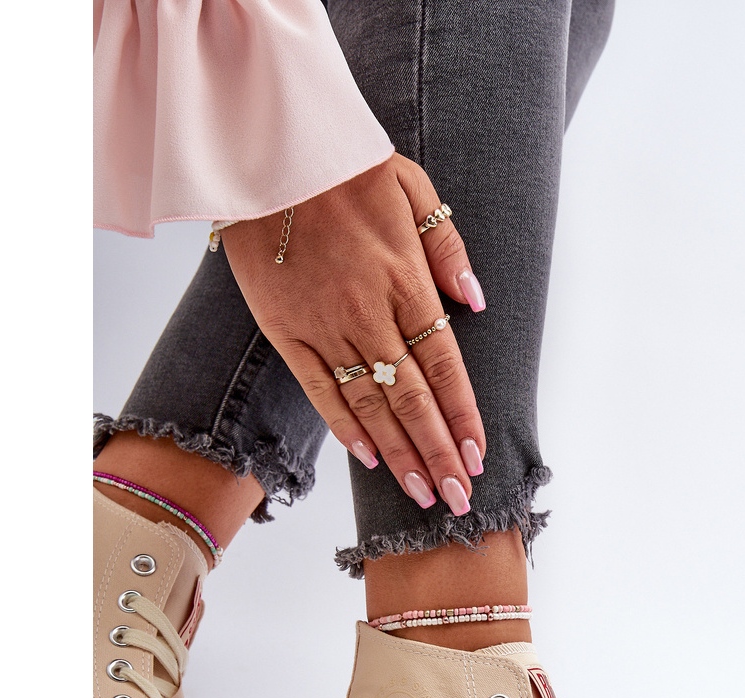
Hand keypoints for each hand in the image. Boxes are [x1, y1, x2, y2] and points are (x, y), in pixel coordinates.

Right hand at [221, 154, 486, 514]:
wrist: (266, 152)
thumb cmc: (344, 167)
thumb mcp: (412, 188)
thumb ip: (447, 249)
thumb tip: (476, 303)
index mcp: (406, 282)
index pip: (444, 366)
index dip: (462, 415)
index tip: (478, 455)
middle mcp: (370, 314)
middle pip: (413, 399)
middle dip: (439, 453)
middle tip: (458, 498)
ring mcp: (325, 327)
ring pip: (370, 405)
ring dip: (399, 454)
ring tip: (422, 493)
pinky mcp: (285, 332)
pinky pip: (319, 391)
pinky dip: (344, 427)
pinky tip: (367, 459)